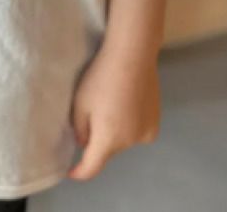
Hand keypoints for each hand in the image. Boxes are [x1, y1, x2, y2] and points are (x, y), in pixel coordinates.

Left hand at [67, 43, 160, 180]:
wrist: (132, 55)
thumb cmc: (101, 77)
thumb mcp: (80, 103)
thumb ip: (80, 129)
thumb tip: (86, 143)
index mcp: (109, 140)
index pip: (92, 167)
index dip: (79, 172)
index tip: (70, 172)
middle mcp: (130, 142)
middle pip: (108, 150)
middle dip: (98, 140)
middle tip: (91, 114)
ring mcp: (146, 133)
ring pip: (123, 140)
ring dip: (115, 131)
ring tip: (110, 103)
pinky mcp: (156, 121)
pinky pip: (137, 130)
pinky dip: (129, 124)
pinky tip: (126, 103)